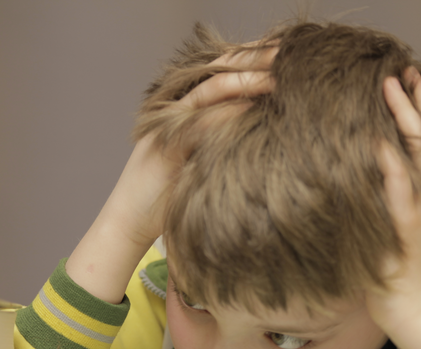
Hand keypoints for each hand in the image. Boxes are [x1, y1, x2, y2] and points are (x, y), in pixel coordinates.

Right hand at [66, 46, 274, 301]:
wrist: (131, 221)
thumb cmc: (172, 198)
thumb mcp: (207, 163)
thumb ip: (227, 140)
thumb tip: (269, 129)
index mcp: (190, 108)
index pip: (226, 74)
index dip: (255, 62)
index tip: (289, 57)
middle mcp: (177, 107)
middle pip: (219, 71)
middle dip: (253, 61)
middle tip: (287, 53)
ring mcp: (168, 121)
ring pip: (210, 89)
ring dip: (243, 80)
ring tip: (274, 75)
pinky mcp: (162, 140)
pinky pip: (197, 119)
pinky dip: (223, 112)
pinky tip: (248, 106)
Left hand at [365, 69, 420, 348]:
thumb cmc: (420, 279)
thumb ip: (420, 204)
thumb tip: (396, 180)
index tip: (414, 86)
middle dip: (418, 103)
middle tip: (401, 75)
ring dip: (404, 119)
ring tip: (389, 90)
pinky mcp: (410, 229)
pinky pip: (401, 190)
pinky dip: (389, 164)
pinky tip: (376, 143)